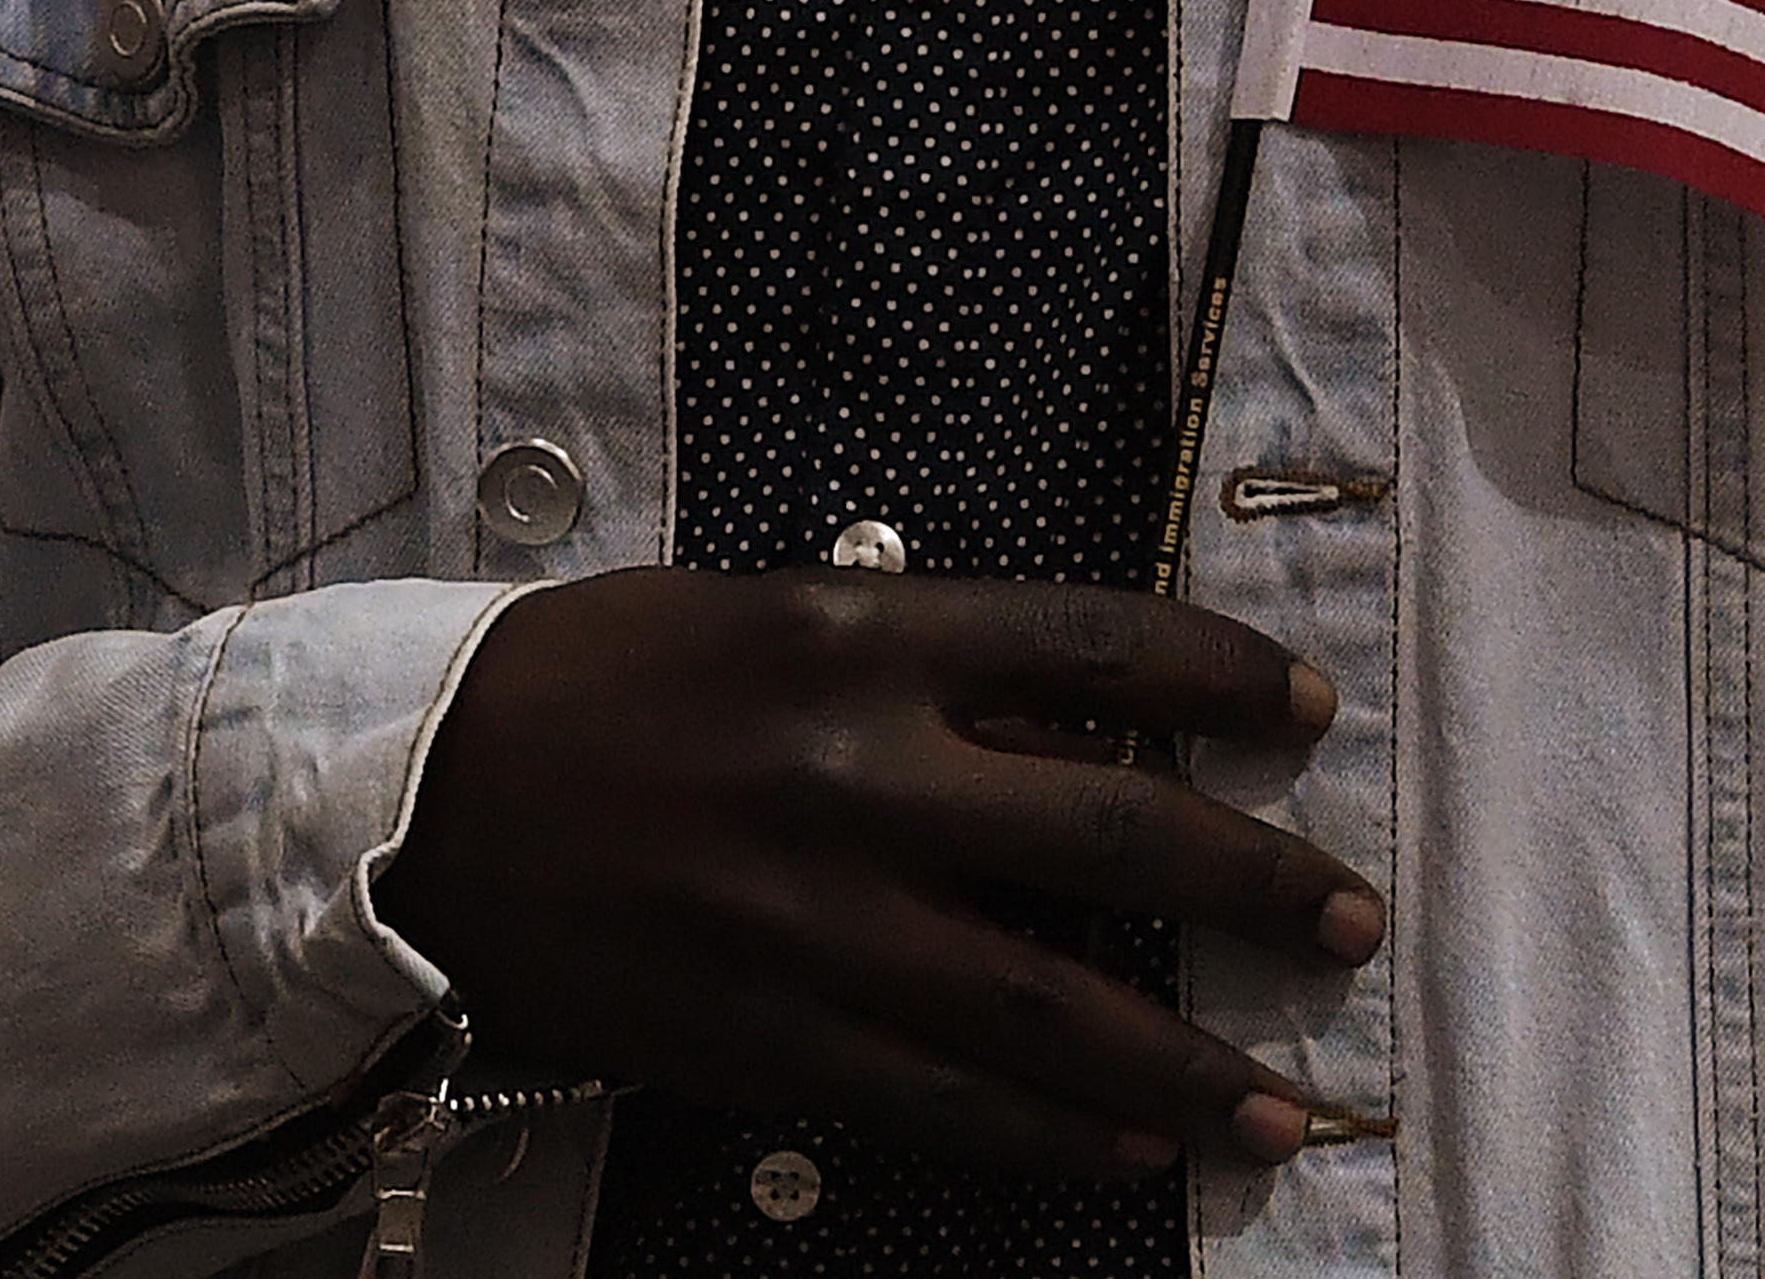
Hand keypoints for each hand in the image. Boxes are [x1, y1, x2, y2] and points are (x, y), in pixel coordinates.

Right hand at [373, 566, 1382, 1178]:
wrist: (416, 799)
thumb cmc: (595, 677)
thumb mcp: (762, 616)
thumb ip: (915, 662)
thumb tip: (1076, 720)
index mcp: (857, 637)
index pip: (1097, 645)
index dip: (1225, 677)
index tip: (1307, 709)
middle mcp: (857, 778)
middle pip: (1114, 835)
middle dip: (1255, 881)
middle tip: (1347, 915)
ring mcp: (816, 925)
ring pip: (1050, 1010)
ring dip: (1188, 1063)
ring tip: (1281, 1103)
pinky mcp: (767, 1042)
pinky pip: (943, 1104)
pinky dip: (1052, 1135)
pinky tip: (1131, 1148)